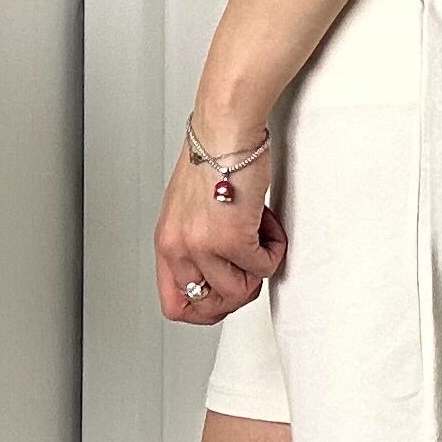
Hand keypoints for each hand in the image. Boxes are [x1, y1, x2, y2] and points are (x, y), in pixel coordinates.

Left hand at [156, 118, 287, 325]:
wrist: (225, 132)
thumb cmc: (212, 158)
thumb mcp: (188, 209)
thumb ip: (195, 243)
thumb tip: (218, 269)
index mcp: (167, 242)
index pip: (174, 304)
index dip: (205, 309)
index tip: (225, 297)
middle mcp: (179, 248)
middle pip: (209, 306)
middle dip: (239, 291)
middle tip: (250, 266)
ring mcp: (203, 247)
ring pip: (240, 291)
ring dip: (258, 268)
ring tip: (260, 236)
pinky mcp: (232, 240)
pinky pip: (263, 267)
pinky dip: (274, 249)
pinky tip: (267, 223)